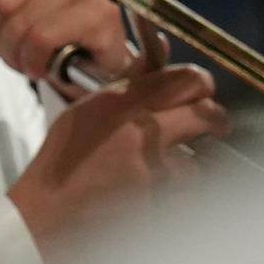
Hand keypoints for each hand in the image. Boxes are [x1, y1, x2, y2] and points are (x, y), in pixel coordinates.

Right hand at [2, 63, 226, 250]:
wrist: (47, 211)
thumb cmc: (63, 163)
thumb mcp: (88, 109)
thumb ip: (130, 82)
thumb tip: (163, 52)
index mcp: (120, 102)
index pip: (187, 79)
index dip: (201, 85)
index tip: (202, 93)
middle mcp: (138, 130)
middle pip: (206, 113)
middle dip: (216, 120)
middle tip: (216, 125)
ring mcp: (148, 167)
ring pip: (195, 159)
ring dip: (186, 164)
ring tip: (163, 168)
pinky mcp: (154, 199)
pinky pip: (180, 192)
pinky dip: (172, 192)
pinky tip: (150, 192)